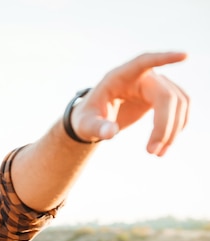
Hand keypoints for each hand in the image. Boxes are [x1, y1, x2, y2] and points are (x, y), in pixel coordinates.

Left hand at [72, 52, 188, 156]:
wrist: (93, 120)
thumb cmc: (87, 118)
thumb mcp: (85, 124)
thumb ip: (96, 128)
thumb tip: (111, 132)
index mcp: (119, 77)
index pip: (144, 61)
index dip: (164, 58)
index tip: (184, 56)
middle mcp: (140, 77)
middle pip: (165, 95)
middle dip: (164, 125)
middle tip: (152, 152)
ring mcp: (153, 85)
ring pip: (178, 102)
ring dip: (173, 129)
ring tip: (157, 153)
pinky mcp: (160, 96)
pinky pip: (180, 107)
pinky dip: (177, 126)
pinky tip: (166, 143)